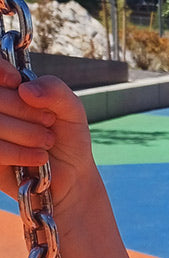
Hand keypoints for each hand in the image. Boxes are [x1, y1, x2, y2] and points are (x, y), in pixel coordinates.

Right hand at [0, 59, 98, 210]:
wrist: (71, 176)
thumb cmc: (68, 139)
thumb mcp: (71, 111)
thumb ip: (56, 90)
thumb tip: (25, 89)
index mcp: (8, 90)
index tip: (16, 81)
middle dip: (26, 110)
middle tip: (49, 123)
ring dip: (28, 133)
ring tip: (47, 142)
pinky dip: (20, 153)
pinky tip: (40, 157)